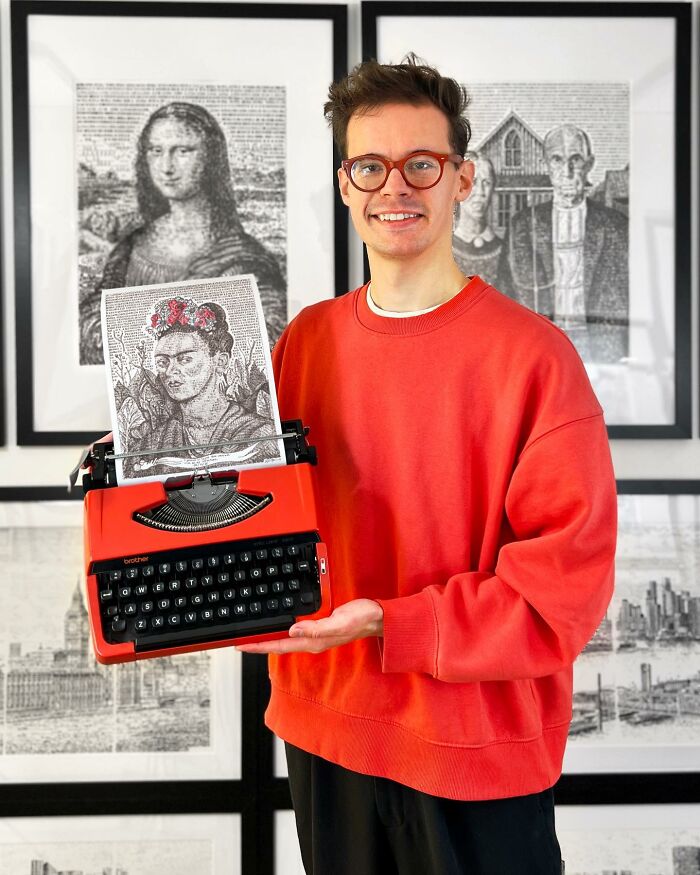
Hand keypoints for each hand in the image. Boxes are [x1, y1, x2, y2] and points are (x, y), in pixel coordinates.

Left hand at [235, 599, 383, 653]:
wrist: (376, 617)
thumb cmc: (360, 619)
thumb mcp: (339, 622)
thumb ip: (316, 628)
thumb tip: (293, 630)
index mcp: (313, 642)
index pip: (279, 645)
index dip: (258, 645)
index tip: (241, 645)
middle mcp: (312, 641)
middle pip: (278, 644)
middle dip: (258, 644)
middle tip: (239, 642)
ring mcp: (315, 636)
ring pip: (285, 638)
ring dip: (268, 637)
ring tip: (252, 635)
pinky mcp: (319, 627)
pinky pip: (295, 631)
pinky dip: (282, 628)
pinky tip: (279, 624)